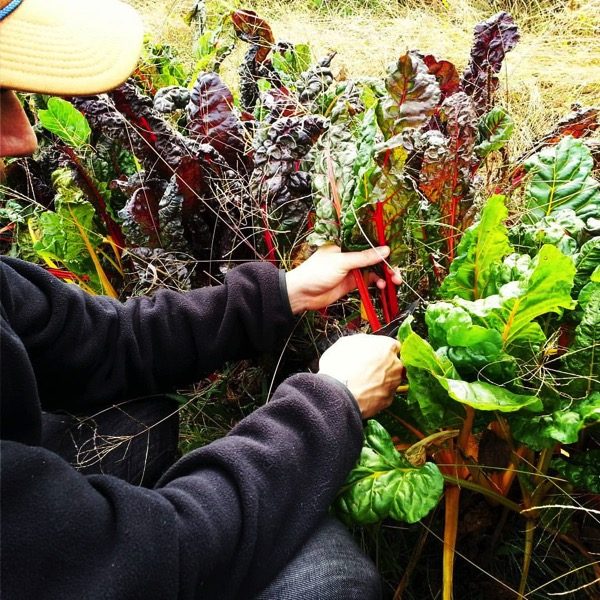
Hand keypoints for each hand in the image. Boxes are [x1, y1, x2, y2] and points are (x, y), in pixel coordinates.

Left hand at [285, 244, 401, 313]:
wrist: (302, 294)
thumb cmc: (316, 272)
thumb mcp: (342, 262)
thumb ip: (364, 257)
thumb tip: (385, 250)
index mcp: (346, 242)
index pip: (369, 240)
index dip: (384, 244)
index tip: (397, 250)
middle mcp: (351, 254)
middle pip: (375, 256)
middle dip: (388, 263)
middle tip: (397, 272)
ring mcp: (352, 268)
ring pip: (375, 269)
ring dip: (386, 274)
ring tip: (394, 281)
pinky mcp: (353, 282)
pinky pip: (370, 281)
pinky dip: (378, 283)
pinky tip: (381, 286)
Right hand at [318, 334, 402, 418]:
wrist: (337, 394)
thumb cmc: (340, 367)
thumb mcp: (346, 343)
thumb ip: (363, 341)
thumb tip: (366, 344)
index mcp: (387, 347)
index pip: (393, 346)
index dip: (382, 350)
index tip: (374, 354)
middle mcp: (395, 365)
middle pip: (393, 363)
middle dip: (382, 366)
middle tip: (365, 368)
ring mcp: (393, 384)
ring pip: (390, 380)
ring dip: (379, 380)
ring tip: (361, 383)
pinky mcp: (388, 400)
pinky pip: (383, 394)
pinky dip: (375, 394)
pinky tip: (362, 393)